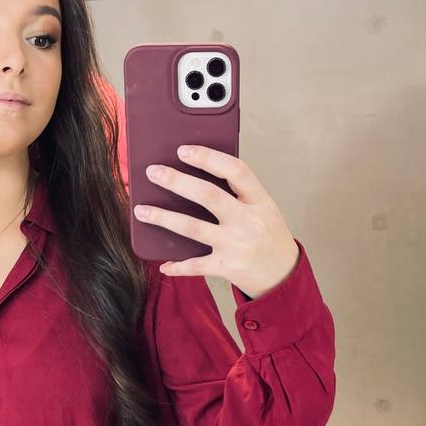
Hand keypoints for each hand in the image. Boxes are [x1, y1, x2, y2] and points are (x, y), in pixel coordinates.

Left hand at [134, 145, 299, 298]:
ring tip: (141, 210)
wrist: (284, 276)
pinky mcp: (228, 267)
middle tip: (153, 172)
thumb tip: (195, 175)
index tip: (183, 150)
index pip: (235, 170)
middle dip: (177, 182)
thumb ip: (239, 193)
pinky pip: (196, 265)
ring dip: (164, 218)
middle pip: (208, 195)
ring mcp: (238, 245)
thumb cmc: (268, 236)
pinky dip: (177, 265)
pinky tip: (163, 264)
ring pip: (193, 228)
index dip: (209, 157)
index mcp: (260, 200)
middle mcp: (249, 220)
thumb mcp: (263, 209)